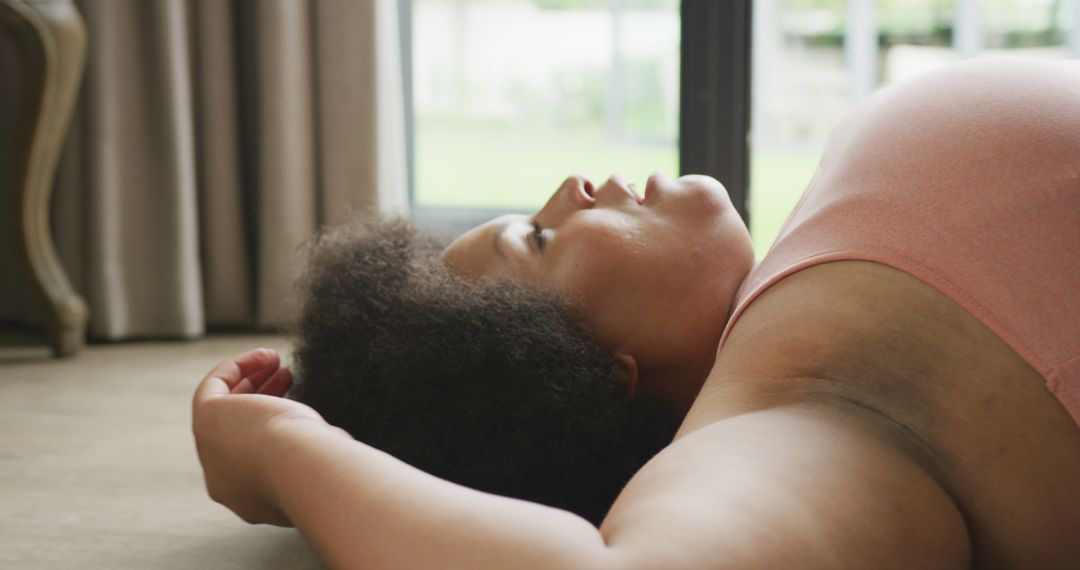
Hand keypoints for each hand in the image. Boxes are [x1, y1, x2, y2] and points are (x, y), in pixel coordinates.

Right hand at [192, 347, 334, 525]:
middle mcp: (225, 482)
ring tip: (277, 361)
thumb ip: (320, 456)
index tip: (296, 403)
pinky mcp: (206, 419)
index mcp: (252, 501)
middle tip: (284, 376)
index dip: (272, 426)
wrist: (303, 469)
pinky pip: (214, 386)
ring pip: (223, 410)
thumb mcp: (322, 466)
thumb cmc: (322, 470)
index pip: (254, 458)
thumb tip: (335, 438)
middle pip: (235, 432)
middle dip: (259, 400)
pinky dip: (239, 367)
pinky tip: (266, 356)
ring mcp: (211, 452)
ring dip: (249, 380)